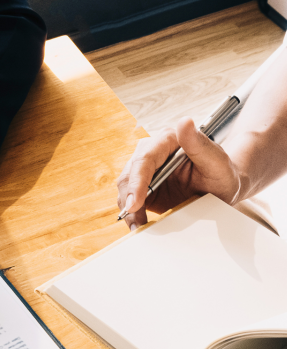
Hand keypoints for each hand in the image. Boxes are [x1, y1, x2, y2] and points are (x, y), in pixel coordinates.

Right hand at [116, 117, 246, 229]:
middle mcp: (153, 152)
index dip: (136, 182)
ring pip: (125, 188)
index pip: (145, 159)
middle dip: (128, 198)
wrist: (221, 191)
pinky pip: (129, 200)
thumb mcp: (217, 162)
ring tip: (138, 226)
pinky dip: (132, 214)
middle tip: (136, 220)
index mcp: (169, 140)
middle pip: (129, 174)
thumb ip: (200, 144)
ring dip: (129, 209)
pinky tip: (138, 224)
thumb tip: (184, 122)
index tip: (135, 203)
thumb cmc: (223, 175)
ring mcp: (146, 171)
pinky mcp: (142, 187)